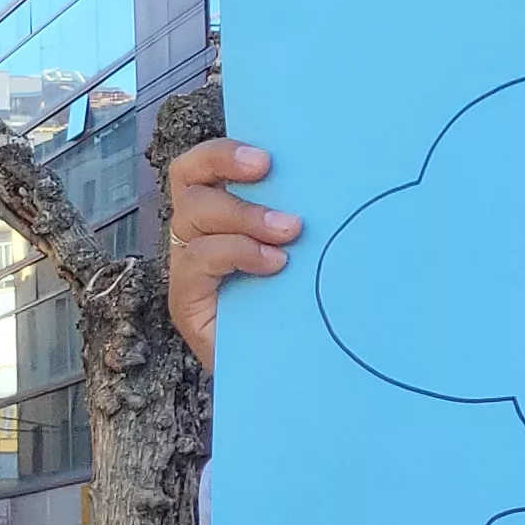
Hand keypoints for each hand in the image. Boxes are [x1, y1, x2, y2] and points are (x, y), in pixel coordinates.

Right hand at [165, 140, 298, 370]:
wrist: (288, 374)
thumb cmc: (300, 306)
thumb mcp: (305, 255)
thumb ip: (302, 220)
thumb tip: (338, 178)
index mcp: (223, 212)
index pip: (204, 165)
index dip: (224, 151)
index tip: (266, 152)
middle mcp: (198, 233)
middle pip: (189, 179)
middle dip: (225, 165)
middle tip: (269, 168)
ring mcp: (189, 266)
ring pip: (194, 214)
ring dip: (243, 215)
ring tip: (289, 230)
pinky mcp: (186, 301)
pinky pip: (198, 260)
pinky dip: (237, 253)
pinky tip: (274, 264)